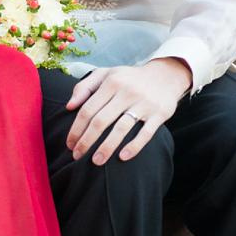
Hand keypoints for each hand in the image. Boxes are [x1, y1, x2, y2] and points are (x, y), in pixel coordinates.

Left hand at [65, 58, 192, 163]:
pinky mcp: (160, 114)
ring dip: (107, 147)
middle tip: (77, 156)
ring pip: (122, 128)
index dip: (76, 129)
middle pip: (101, 121)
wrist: (165, 75)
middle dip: (86, 141)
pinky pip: (146, 133)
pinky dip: (135, 146)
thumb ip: (84, 87)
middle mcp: (127, 93)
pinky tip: (123, 157)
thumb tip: (69, 106)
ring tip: (96, 162)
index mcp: (111, 83)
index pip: (88, 109)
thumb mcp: (106, 74)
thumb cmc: (128, 78)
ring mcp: (144, 104)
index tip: (69, 144)